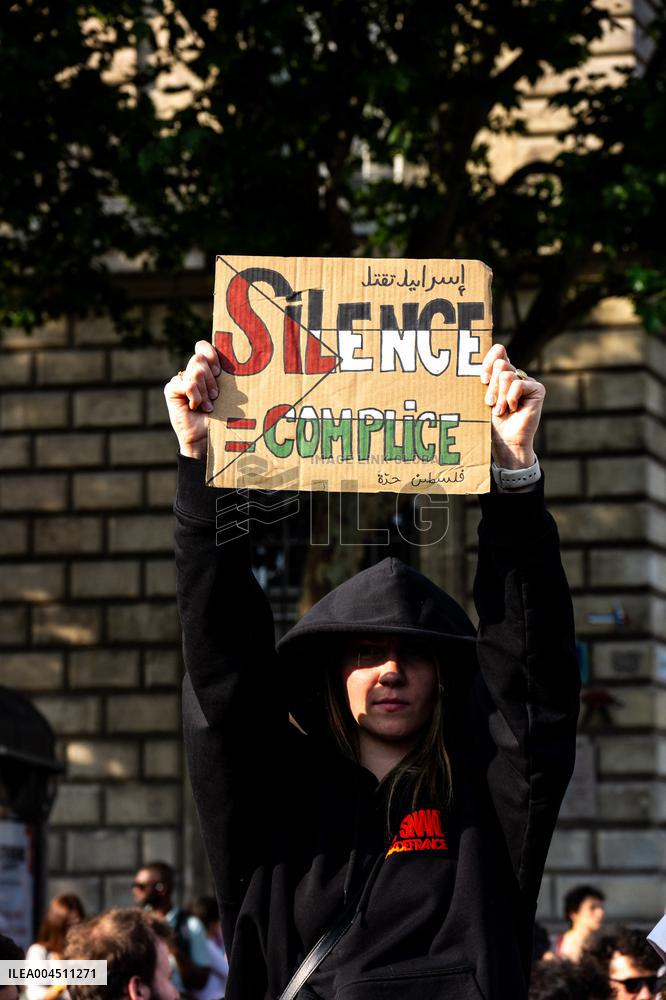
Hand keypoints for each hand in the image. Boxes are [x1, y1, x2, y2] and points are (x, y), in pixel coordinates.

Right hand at [164, 340, 221, 459]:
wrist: (207, 438)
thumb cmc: (221, 418)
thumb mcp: (226, 393)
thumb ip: (223, 375)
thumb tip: (229, 357)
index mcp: (206, 369)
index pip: (203, 348)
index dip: (211, 354)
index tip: (219, 371)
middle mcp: (191, 372)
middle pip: (200, 359)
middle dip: (211, 381)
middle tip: (215, 397)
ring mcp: (180, 380)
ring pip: (196, 372)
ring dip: (205, 393)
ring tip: (208, 407)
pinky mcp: (171, 389)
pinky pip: (186, 384)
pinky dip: (195, 397)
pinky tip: (194, 407)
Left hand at [480, 344, 544, 468]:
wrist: (504, 440)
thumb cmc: (491, 421)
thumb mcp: (484, 395)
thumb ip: (488, 375)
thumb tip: (495, 352)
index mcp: (501, 372)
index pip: (498, 350)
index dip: (488, 362)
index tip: (483, 380)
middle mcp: (515, 374)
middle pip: (500, 364)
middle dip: (492, 386)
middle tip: (491, 403)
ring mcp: (527, 381)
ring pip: (506, 375)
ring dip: (500, 396)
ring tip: (500, 410)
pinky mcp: (537, 389)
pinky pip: (518, 384)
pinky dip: (511, 399)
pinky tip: (513, 409)